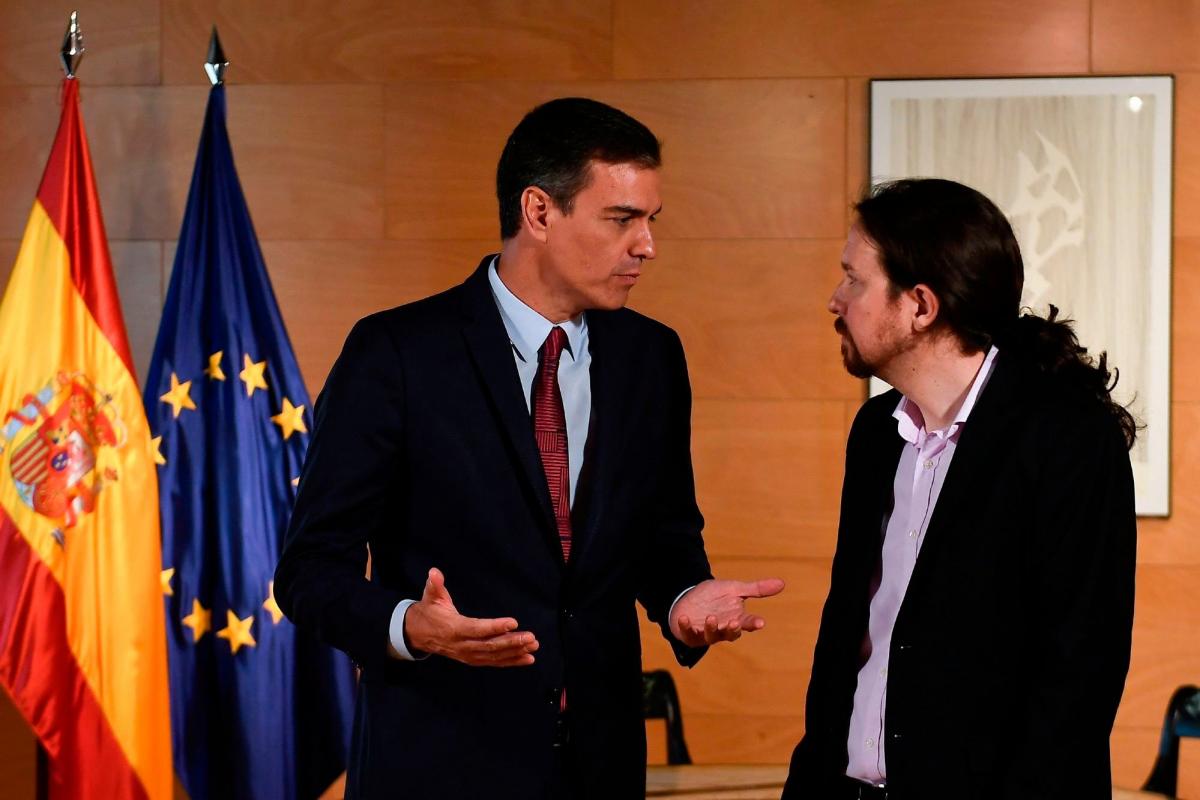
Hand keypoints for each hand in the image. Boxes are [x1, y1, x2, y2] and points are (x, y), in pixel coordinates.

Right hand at [404, 568, 538, 666]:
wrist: (419, 633)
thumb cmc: (430, 611)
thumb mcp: (430, 596)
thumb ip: (435, 584)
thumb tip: (434, 572)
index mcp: (454, 628)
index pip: (477, 629)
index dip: (495, 627)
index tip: (514, 622)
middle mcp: (462, 645)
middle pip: (490, 646)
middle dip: (512, 642)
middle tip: (531, 637)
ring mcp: (468, 655)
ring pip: (494, 656)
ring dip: (515, 652)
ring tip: (533, 647)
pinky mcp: (472, 659)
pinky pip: (493, 662)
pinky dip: (511, 661)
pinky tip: (527, 659)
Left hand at [669, 577, 784, 646]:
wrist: (690, 599)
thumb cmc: (715, 597)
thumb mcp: (735, 589)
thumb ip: (756, 589)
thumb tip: (782, 583)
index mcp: (736, 618)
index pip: (748, 623)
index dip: (753, 623)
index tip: (760, 622)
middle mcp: (723, 629)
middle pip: (731, 633)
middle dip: (732, 629)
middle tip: (735, 622)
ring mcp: (707, 633)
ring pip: (711, 636)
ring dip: (711, 628)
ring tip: (711, 617)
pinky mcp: (690, 634)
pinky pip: (688, 634)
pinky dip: (686, 627)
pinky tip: (684, 618)